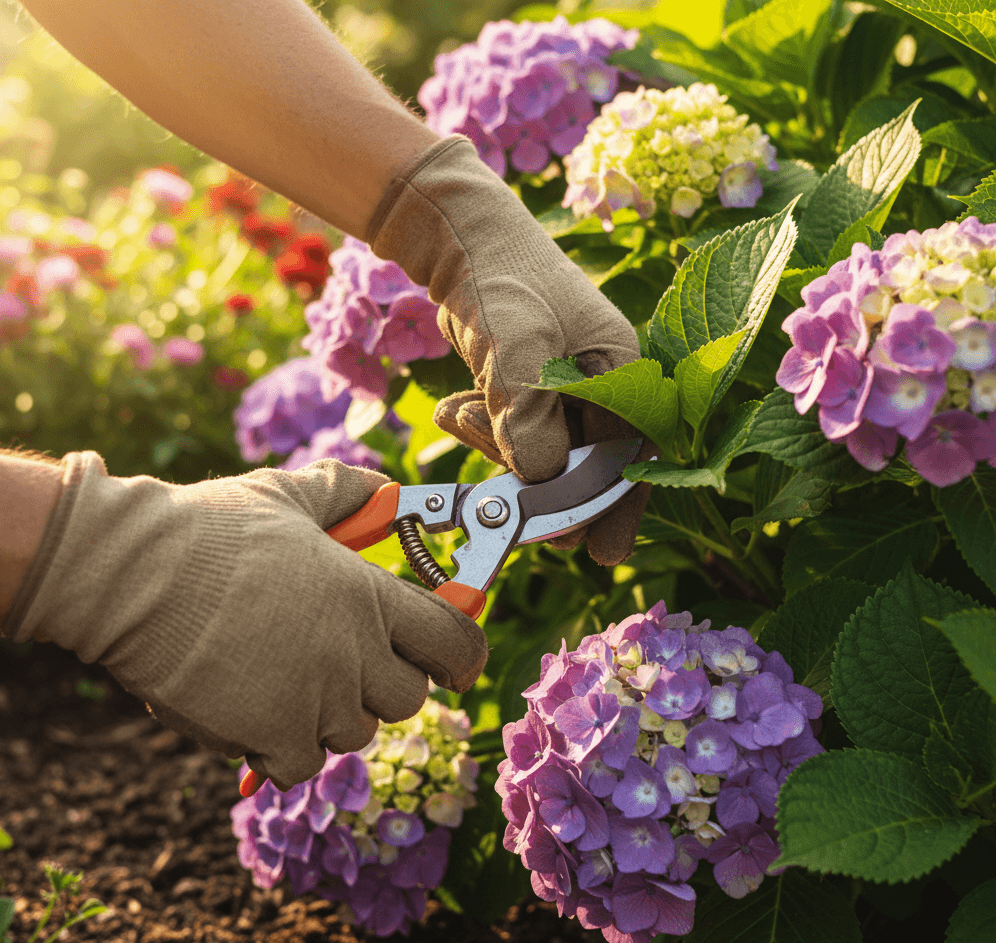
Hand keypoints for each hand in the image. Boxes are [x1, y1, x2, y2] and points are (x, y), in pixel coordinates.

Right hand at [3, 453, 488, 789]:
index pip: (457, 643)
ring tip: (285, 676)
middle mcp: (355, 654)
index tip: (451, 659)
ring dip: (330, 714)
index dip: (461, 653)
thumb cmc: (211, 530)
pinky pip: (303, 764)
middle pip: (409, 698)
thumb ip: (350, 492)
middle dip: (384, 683)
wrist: (132, 576)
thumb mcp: (289, 494)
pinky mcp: (269, 737)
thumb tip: (390, 489)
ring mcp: (315, 701)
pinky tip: (254, 707)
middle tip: (344, 659)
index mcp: (370, 596)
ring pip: (355, 733)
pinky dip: (284, 747)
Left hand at [368, 136, 648, 564]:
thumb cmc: (501, 281)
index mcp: (625, 373)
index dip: (616, 508)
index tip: (599, 555)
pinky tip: (456, 408)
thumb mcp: (518, 349)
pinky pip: (515, 441)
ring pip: (543, 461)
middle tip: (489, 464)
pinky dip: (484, 436)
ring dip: (498, 453)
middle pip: (585, 468)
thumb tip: (541, 486)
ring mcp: (566, 394)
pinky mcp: (532, 396)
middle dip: (535, 479)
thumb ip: (531, 420)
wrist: (461, 242)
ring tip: (463, 412)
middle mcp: (604, 388)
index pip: (633, 459)